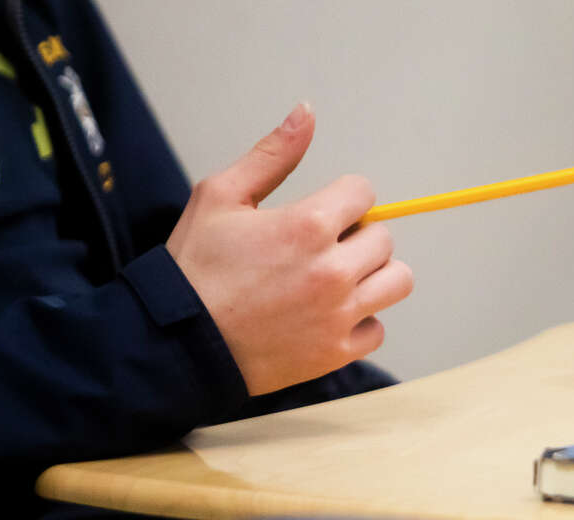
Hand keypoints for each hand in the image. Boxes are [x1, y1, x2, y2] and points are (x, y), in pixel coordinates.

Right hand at [165, 103, 412, 395]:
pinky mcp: (336, 352)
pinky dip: (359, 321)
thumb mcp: (219, 197)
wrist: (178, 345)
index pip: (363, 193)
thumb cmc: (194, 270)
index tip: (318, 215)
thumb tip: (306, 113)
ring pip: (396, 281)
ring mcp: (338, 315)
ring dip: (372, 275)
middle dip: (355, 237)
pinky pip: (377, 328)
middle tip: (317, 249)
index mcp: (308, 226)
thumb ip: (271, 155)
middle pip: (383, 237)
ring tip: (336, 279)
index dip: (340, 199)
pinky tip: (326, 316)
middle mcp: (332, 271)